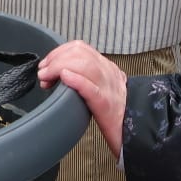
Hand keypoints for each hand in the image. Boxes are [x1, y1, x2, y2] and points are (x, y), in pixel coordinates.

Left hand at [38, 40, 126, 156]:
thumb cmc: (115, 114)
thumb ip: (86, 77)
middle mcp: (108, 73)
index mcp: (106, 68)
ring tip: (47, 77)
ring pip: (86, 65)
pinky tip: (64, 78)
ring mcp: (108, 88)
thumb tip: (59, 74)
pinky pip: (91, 88)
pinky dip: (76, 80)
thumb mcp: (101, 88)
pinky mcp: (106, 105)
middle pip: (81, 53)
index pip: (81, 48)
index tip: (46, 64)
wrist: (136, 132)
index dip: (59, 52)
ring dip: (60, 67)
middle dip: (56, 59)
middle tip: (43, 73)